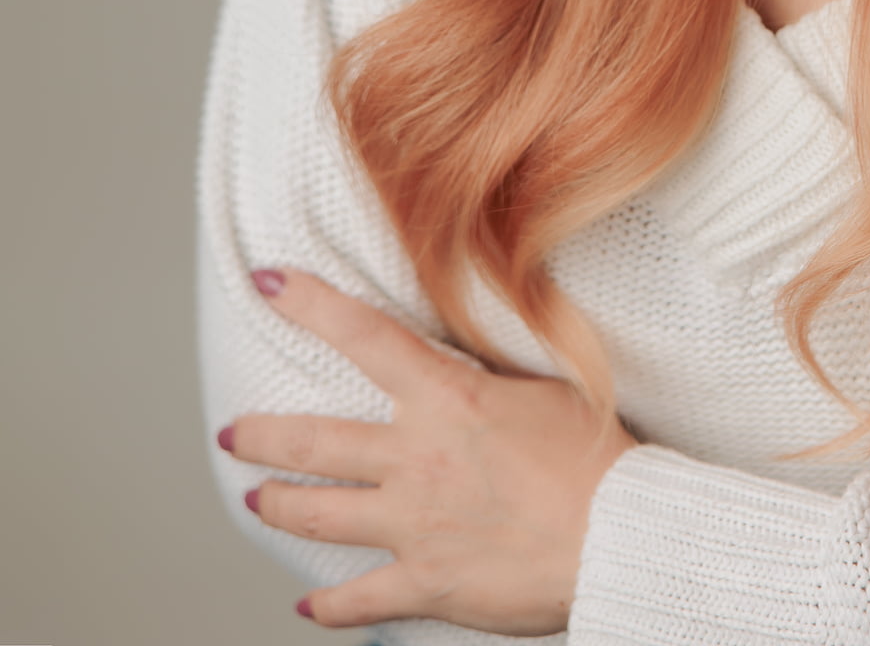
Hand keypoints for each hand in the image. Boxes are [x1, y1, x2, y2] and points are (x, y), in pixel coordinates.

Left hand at [219, 268, 636, 634]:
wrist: (617, 533)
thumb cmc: (594, 455)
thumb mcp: (543, 388)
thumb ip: (488, 378)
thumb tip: (464, 361)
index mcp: (448, 399)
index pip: (365, 336)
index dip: (310, 304)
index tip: (268, 281)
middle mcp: (417, 458)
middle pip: (316, 441)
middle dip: (263, 436)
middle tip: (233, 432)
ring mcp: (414, 524)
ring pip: (320, 514)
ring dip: (279, 505)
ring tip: (256, 498)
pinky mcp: (427, 582)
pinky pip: (359, 599)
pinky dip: (329, 606)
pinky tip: (308, 607)